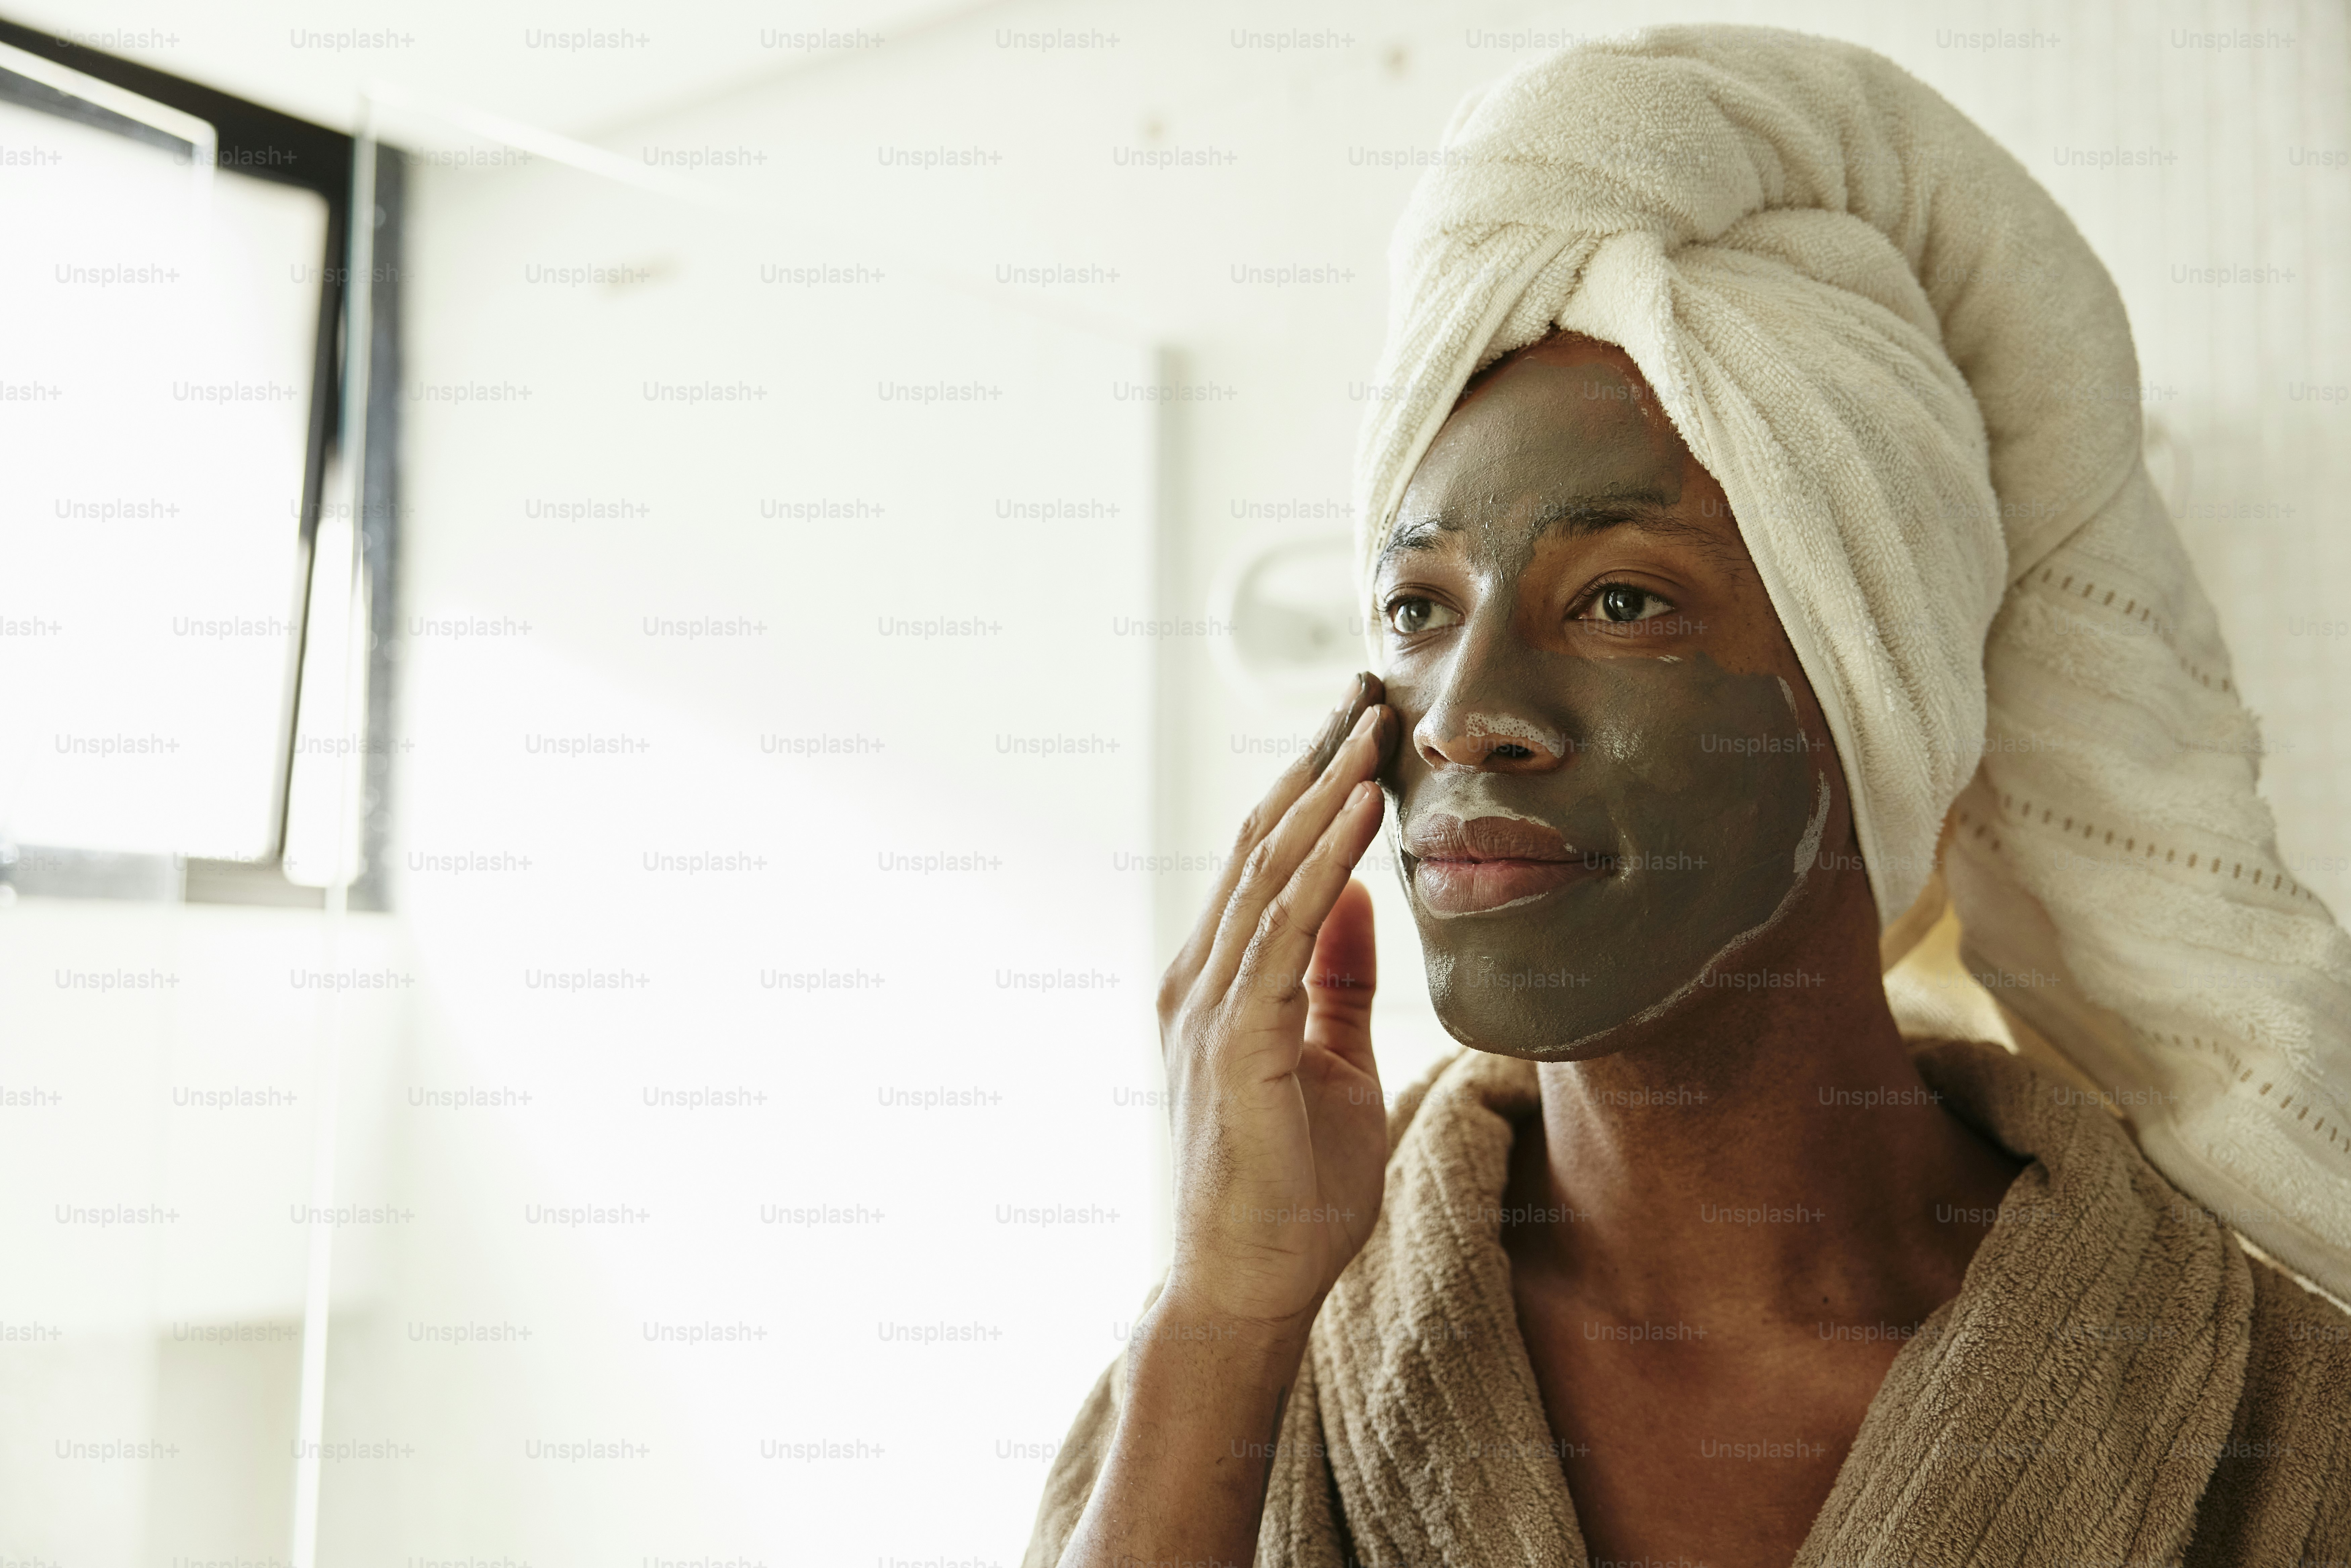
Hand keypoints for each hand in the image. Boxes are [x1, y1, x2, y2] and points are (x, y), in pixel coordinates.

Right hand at [1155, 671, 1395, 1334]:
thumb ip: (1338, 982)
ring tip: (1370, 722)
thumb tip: (1360, 898)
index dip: (1312, 788)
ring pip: (1269, 870)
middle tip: (1366, 689)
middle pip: (1261, 844)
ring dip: (1323, 789)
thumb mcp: (1332, 1062)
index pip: (1269, 861)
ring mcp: (1209, 1005)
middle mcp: (1200, 980)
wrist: (1248, 1284)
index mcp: (1222, 984)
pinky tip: (1362, 809)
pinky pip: (1286, 928)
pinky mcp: (1233, 1036)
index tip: (1358, 725)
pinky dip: (1325, 861)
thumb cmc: (1290, 1190)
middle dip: (1314, 761)